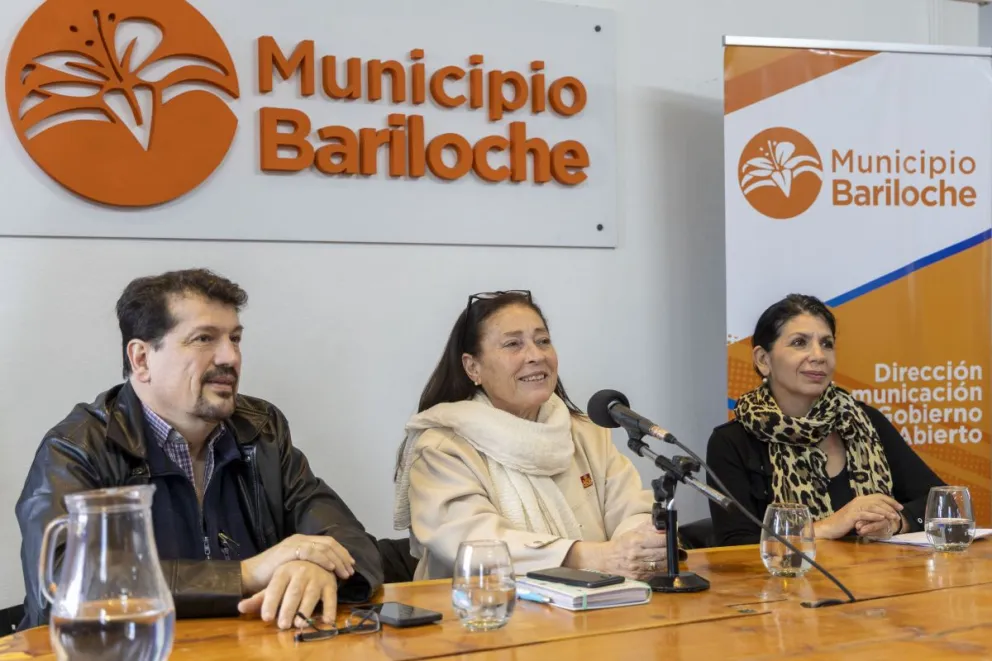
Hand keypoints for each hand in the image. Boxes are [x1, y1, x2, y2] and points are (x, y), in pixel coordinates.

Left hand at [238, 561, 337, 629]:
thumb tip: (239, 607)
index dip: (270, 602)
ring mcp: (317, 576)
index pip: (275, 587)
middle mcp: (301, 571)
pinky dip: (330, 609)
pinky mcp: (330, 583)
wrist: (315, 558)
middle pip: (294, 592)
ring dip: (306, 610)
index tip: (266, 618)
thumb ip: (259, 598)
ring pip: (311, 594)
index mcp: (284, 570)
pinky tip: (327, 620)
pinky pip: (331, 597)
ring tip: (299, 625)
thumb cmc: (290, 577)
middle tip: (282, 625)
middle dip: (288, 609)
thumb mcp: (274, 584)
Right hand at [240, 534, 354, 594]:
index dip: (342, 553)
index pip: (328, 543)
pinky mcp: (288, 551)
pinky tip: (332, 568)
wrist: (247, 576)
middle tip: (351, 570)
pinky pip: (311, 552)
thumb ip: (306, 566)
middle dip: (343, 556)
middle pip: (329, 543)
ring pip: (323, 547)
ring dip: (337, 559)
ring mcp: (294, 544)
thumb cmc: (270, 575)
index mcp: (301, 541)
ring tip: (345, 572)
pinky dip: (324, 559)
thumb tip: (325, 574)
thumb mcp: (293, 568)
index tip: (351, 564)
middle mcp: (299, 539)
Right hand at [570, 523, 666, 580]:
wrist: (608, 559)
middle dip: (673, 549)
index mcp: (636, 541)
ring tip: (673, 555)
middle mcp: (638, 555)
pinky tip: (663, 563)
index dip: (670, 538)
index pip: (661, 540)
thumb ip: (650, 527)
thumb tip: (664, 526)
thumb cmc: (622, 543)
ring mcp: (639, 568)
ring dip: (670, 560)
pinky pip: (657, 573)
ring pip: (663, 564)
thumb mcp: (634, 531)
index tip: (673, 536)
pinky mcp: (641, 577)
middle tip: (676, 546)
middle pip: (664, 553)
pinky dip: (662, 567)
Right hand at [814, 494, 902, 539]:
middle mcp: (858, 501)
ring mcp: (854, 507)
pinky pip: (865, 514)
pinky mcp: (851, 515)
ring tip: (893, 517)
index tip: (900, 507)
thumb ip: (867, 513)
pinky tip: (882, 518)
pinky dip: (874, 516)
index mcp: (860, 500)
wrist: (829, 527)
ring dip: (885, 511)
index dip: (890, 501)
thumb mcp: (858, 516)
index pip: (878, 496)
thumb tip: (881, 514)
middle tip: (899, 512)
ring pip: (873, 506)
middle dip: (890, 506)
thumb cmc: (843, 523)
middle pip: (877, 500)